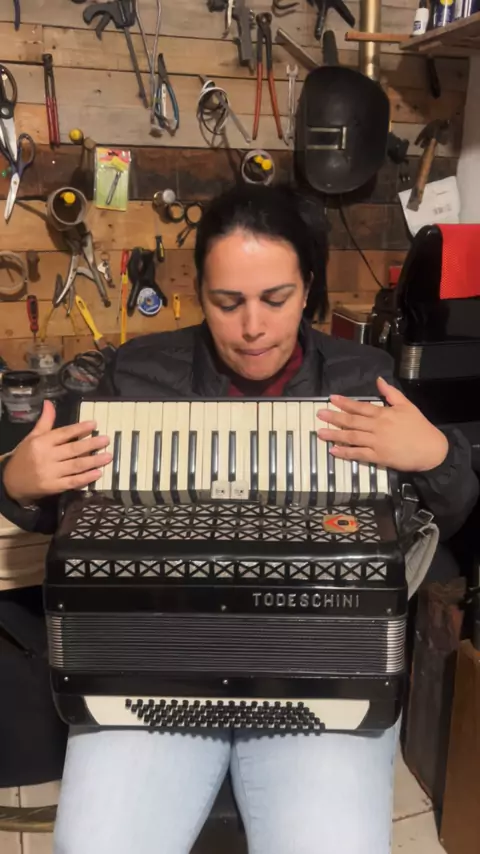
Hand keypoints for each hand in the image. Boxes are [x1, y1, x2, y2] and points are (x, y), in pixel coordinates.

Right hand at [3, 400, 111, 504]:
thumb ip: (45, 422)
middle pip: (73, 449)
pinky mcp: (54, 487)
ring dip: (94, 461)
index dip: (79, 428)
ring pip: (75, 466)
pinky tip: (98, 473)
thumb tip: (49, 402)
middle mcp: (46, 457)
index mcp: (41, 442)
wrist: (11, 482)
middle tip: (106, 440)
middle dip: (91, 444)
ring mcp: (50, 473)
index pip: (63, 433)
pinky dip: (86, 478)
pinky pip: (73, 482)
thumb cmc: (25, 456)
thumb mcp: (32, 437)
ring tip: (108, 456)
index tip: (94, 424)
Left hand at [316, 377, 448, 472]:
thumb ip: (391, 393)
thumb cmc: (419, 427)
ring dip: (335, 434)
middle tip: (319, 414)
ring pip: (352, 437)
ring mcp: (377, 443)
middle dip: (334, 417)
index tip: (331, 399)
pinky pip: (359, 454)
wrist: (431, 450)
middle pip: (352, 421)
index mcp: (384, 414)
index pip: (360, 407)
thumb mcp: (407, 406)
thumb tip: (379, 380)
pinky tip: (334, 450)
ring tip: (320, 432)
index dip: (345, 402)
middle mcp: (377, 427)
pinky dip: (345, 452)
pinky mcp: (378, 457)